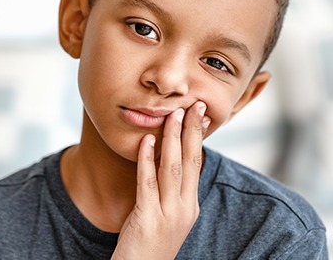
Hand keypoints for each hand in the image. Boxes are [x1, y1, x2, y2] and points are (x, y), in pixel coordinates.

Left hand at [111, 101, 210, 259]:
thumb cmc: (151, 241)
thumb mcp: (169, 214)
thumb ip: (171, 189)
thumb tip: (170, 158)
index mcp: (190, 205)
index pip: (197, 164)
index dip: (199, 138)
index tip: (201, 115)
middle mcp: (184, 208)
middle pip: (190, 161)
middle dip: (192, 131)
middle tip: (194, 106)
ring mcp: (168, 214)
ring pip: (172, 168)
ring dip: (172, 139)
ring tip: (173, 115)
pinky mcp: (148, 220)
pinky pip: (147, 183)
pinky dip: (147, 160)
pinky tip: (147, 141)